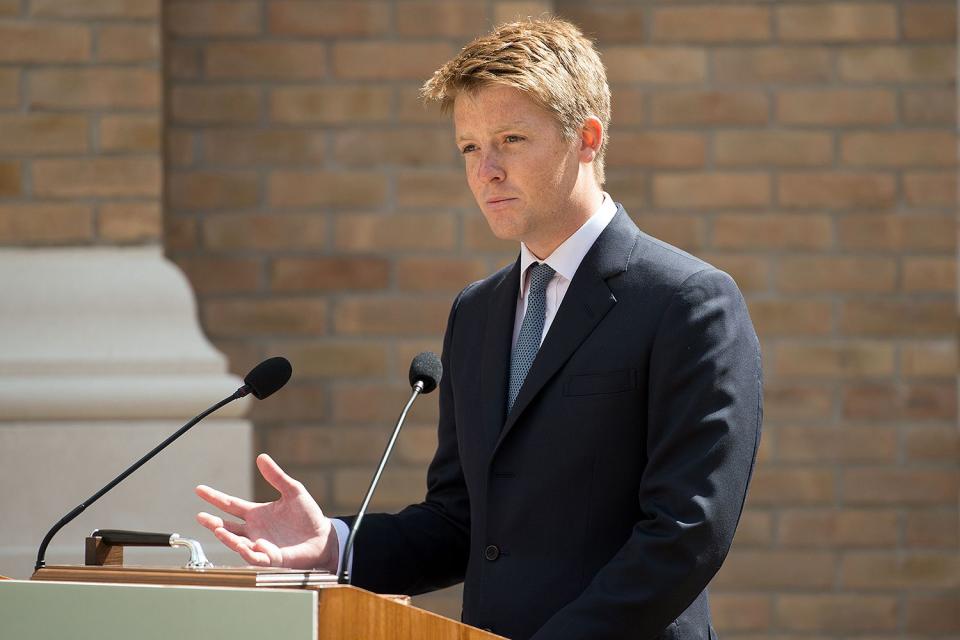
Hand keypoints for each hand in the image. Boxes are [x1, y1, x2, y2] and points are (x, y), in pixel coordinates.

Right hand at [195, 453, 338, 570]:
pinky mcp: (272, 558)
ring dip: (227, 538)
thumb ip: (276, 476)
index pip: (230, 505)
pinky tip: (248, 544)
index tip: (199, 489)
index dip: (214, 497)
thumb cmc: (308, 515)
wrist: (323, 536)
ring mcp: (261, 545)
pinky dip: (251, 552)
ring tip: (217, 529)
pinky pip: (256, 557)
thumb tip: (261, 457)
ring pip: (237, 543)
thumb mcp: (292, 491)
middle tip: (200, 516)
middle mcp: (254, 530)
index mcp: (257, 514)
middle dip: (212, 522)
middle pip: (227, 527)